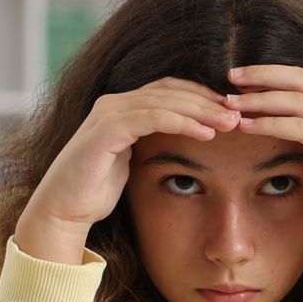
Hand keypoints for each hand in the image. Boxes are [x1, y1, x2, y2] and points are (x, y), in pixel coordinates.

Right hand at [15, 80, 236, 263]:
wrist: (62, 212)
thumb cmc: (97, 191)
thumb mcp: (133, 163)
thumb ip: (153, 145)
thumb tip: (188, 142)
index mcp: (122, 108)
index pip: (171, 90)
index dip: (203, 96)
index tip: (233, 111)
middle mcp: (114, 103)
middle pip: (171, 90)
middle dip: (208, 100)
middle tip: (240, 113)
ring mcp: (107, 114)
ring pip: (164, 100)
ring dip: (201, 110)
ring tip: (230, 123)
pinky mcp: (105, 130)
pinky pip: (150, 117)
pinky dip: (181, 122)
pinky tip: (205, 133)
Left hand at [225, 65, 302, 294]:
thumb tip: (271, 119)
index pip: (300, 76)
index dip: (268, 71)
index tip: (237, 75)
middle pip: (299, 80)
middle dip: (261, 76)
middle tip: (229, 78)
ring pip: (298, 101)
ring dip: (261, 100)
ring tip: (232, 104)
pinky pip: (302, 128)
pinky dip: (272, 124)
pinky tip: (249, 127)